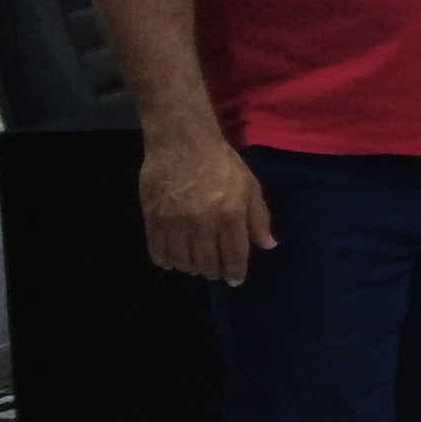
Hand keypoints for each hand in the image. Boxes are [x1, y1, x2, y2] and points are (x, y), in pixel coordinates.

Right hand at [138, 128, 277, 284]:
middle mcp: (202, 222)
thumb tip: (268, 246)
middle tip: (215, 268)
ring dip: (191, 267)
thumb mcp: (249, 186)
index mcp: (229, 214)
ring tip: (196, 263)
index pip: (234, 256)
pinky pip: (157, 250)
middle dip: (213, 271)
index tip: (235, 280)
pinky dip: (165, 260)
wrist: (182, 141)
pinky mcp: (152, 217)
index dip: (235, 273)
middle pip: (206, 263)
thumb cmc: (221, 162)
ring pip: (182, 261)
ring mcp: (174, 221)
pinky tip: (172, 259)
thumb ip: (258, 218)